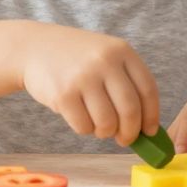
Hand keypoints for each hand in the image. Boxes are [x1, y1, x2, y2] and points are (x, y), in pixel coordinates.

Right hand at [16, 23, 160, 146]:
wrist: (35, 47)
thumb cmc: (77, 59)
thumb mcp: (106, 56)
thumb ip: (126, 83)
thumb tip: (145, 128)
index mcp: (122, 51)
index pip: (148, 90)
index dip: (151, 116)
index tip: (150, 131)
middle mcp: (105, 61)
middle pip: (130, 110)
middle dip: (130, 132)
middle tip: (125, 139)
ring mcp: (83, 77)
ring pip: (107, 123)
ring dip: (105, 132)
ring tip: (98, 125)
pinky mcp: (63, 94)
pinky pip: (84, 126)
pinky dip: (85, 129)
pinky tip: (79, 116)